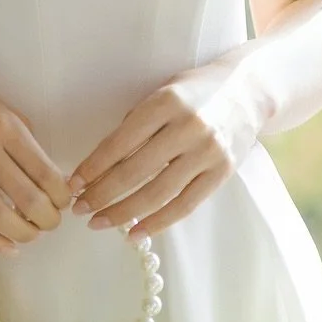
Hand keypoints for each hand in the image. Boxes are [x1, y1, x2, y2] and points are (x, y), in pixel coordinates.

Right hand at [0, 65, 73, 253]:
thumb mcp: (3, 110)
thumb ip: (26, 141)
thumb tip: (52, 177)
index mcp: (6, 128)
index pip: (46, 173)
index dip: (62, 196)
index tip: (64, 202)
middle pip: (28, 199)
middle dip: (48, 219)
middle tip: (51, 222)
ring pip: (0, 217)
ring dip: (24, 233)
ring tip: (32, 234)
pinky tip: (7, 247)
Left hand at [66, 57, 264, 236]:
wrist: (249, 89)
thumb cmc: (195, 91)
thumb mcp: (163, 92)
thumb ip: (138, 122)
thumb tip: (101, 163)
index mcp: (165, 102)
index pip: (120, 142)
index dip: (92, 167)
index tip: (72, 185)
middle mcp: (188, 126)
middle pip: (135, 170)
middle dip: (102, 194)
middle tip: (79, 209)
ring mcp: (208, 151)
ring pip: (158, 192)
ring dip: (123, 212)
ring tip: (98, 223)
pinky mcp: (223, 171)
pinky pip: (185, 204)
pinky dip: (158, 222)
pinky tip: (135, 232)